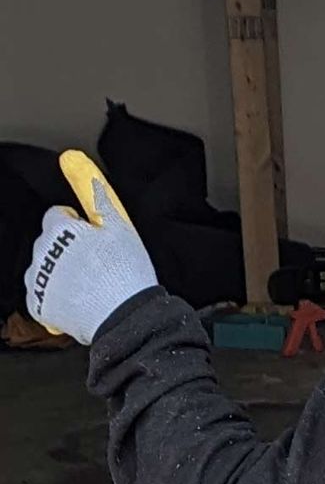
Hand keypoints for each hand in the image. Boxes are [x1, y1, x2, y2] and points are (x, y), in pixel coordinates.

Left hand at [26, 153, 158, 345]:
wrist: (125, 318)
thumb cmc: (126, 274)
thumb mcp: (119, 226)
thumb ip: (96, 194)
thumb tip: (77, 165)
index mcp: (58, 230)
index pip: (57, 216)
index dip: (78, 227)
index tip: (92, 239)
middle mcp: (42, 253)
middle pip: (50, 242)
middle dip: (69, 250)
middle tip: (97, 264)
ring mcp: (39, 281)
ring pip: (45, 268)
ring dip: (62, 273)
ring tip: (92, 284)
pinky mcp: (39, 305)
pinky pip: (44, 295)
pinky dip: (58, 297)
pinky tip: (81, 300)